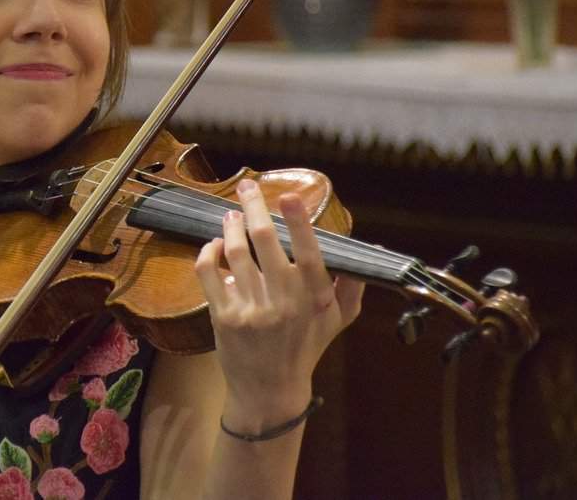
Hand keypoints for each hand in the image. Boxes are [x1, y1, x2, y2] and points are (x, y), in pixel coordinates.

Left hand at [194, 179, 364, 428]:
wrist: (270, 389)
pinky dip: (209, 252)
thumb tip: (368, 250)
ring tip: (232, 215)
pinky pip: (210, 273)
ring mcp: (252, 309)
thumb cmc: (305, 348)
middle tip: (248, 187)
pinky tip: (214, 244)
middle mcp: (284, 302)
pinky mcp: (224, 316)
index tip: (288, 196)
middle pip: (266, 243)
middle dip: (254, 207)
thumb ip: (351, 287)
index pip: (310, 254)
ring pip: (236, 252)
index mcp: (314, 299)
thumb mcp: (338, 321)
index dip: (299, 223)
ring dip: (231, 227)